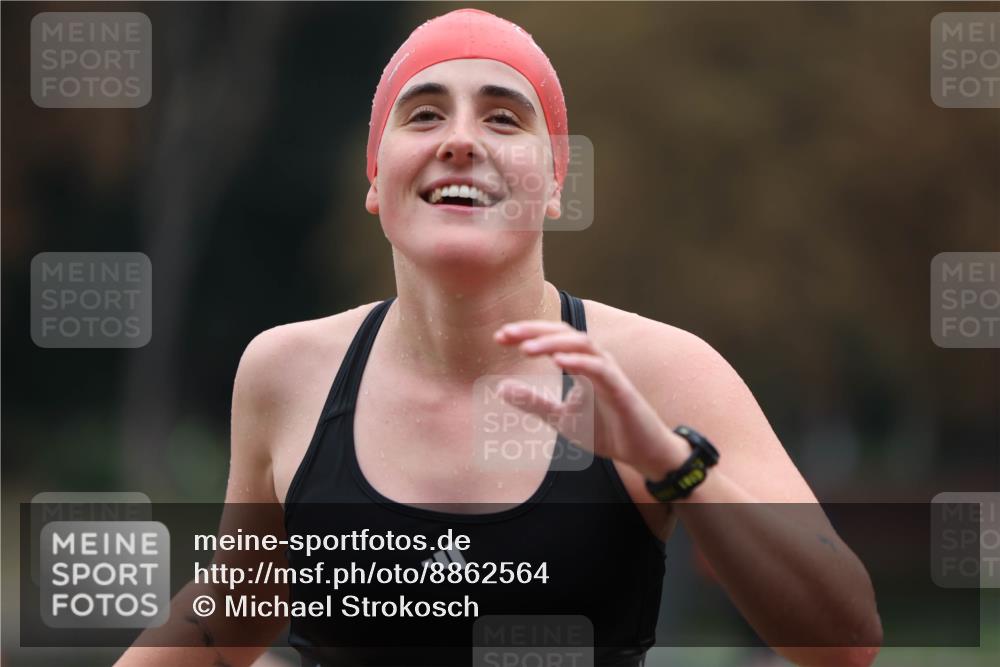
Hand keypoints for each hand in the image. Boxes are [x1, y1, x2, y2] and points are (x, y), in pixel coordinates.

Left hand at [493, 320, 688, 479]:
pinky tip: (559, 360)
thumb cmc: (604, 430)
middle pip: (564, 332)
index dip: (526, 333)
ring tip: (527, 349)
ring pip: (582, 343)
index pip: (552, 338)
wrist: (640, 452)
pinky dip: (580, 361)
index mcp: (580, 363)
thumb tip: (499, 388)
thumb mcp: (560, 417)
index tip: (499, 337)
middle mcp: (595, 360)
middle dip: (534, 330)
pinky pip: (600, 368)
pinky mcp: (621, 389)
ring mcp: (609, 372)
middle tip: (505, 334)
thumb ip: (533, 402)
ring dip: (553, 343)